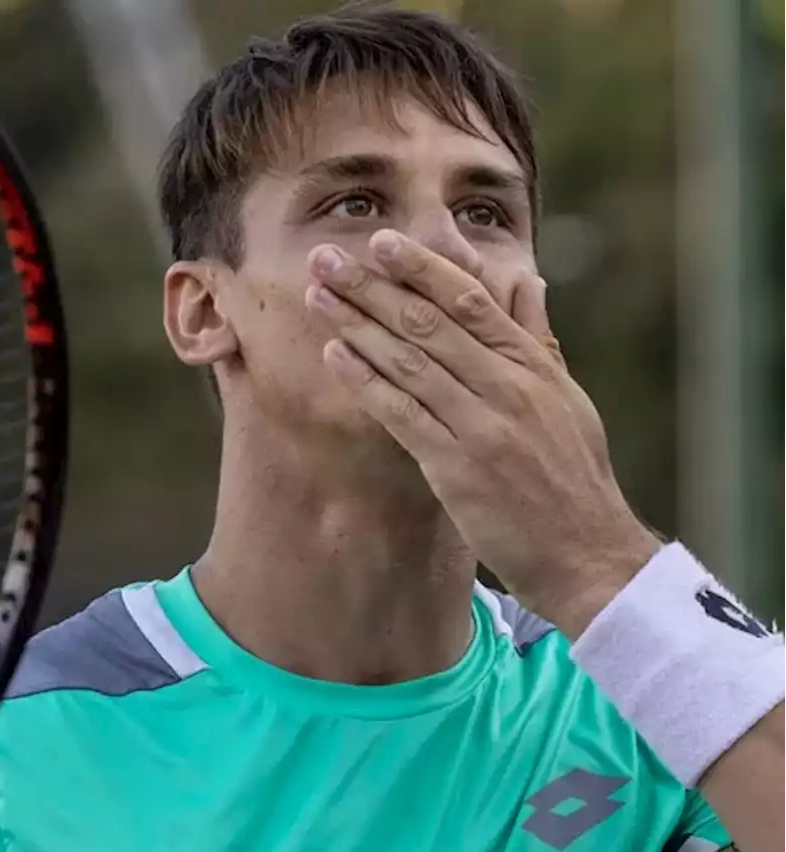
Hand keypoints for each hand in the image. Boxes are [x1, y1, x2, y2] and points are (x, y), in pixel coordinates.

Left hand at [305, 229, 660, 632]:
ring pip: (410, 360)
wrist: (588, 554)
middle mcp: (508, 386)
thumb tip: (528, 280)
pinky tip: (334, 355)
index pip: (471, 300)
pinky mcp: (458, 467)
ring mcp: (482, 425)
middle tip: (328, 257)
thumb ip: (537, 337)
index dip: (423, 267)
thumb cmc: (573, 476)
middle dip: (373, 285)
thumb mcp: (566, 397)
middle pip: (430, 321)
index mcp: (533, 366)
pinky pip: (403, 414)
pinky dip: (366, 381)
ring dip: (357, 324)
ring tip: (318, 295)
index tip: (382, 241)